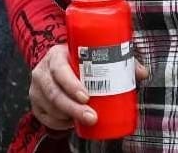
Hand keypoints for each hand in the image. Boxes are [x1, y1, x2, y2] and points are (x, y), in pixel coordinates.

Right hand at [29, 43, 149, 130]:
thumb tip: (142, 74)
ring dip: (67, 117)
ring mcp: (36, 88)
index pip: (60, 70)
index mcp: (56, 55)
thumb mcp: (96, 53)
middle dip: (73, 108)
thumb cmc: (80, 57)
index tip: (87, 97)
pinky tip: (71, 123)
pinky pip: (44, 117)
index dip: (72, 85)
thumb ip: (120, 61)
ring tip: (86, 120)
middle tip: (92, 117)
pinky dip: (58, 123)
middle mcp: (42, 71)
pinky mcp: (35, 102)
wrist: (58, 60)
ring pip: (49, 106)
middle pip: (54, 92)